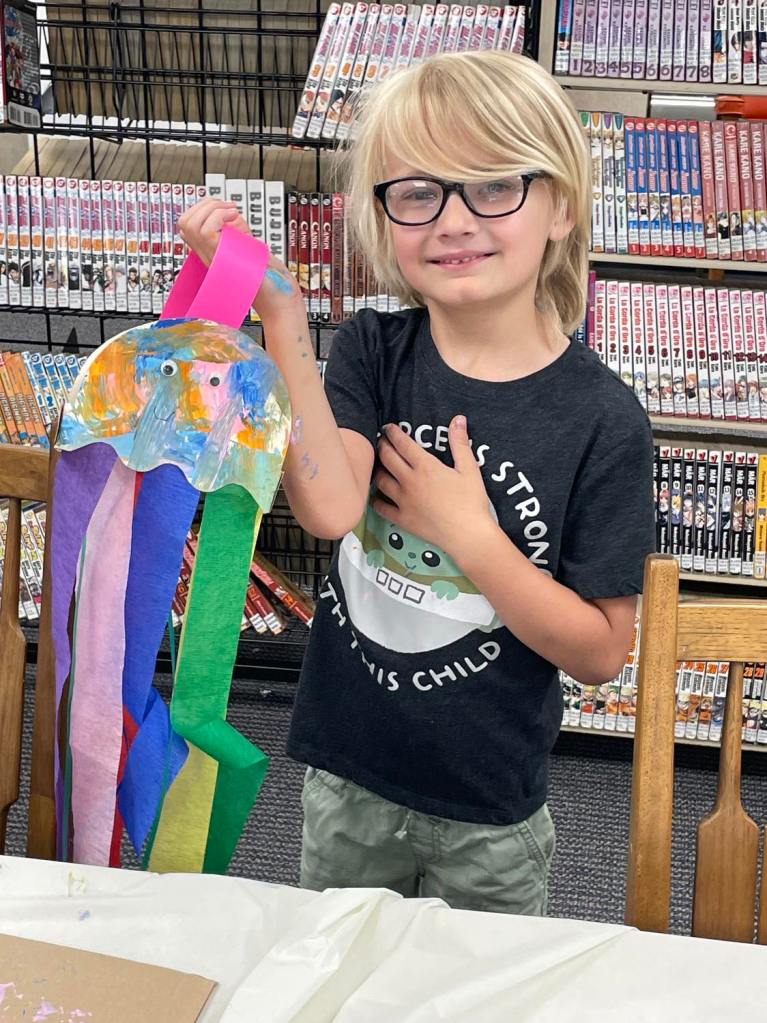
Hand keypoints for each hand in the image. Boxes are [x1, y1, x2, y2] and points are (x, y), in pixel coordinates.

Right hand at [178, 199, 303, 321]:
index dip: (199, 209)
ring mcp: (211, 256)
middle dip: (203, 204)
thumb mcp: (243, 241)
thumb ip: (232, 227)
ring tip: (231, 210)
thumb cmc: (265, 270)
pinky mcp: (221, 255)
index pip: (186, 227)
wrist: (275, 290)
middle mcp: (206, 255)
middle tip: (226, 206)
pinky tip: (235, 215)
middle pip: (183, 223)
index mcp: (209, 251)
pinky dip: (219, 213)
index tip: (220, 206)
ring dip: (211, 207)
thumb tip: (226, 209)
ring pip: (189, 223)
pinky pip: (205, 229)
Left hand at [372, 417, 496, 559]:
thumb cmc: (472, 502)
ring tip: (378, 465)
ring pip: (381, 480)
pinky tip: (377, 496)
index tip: (388, 428)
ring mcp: (403, 501)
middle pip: (387, 458)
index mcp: (425, 467)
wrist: (467, 535)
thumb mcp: (470, 469)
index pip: (402, 444)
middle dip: (382, 447)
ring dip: (377, 470)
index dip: (393, 433)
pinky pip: (382, 507)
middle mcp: (409, 481)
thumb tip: (458, 419)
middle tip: (381, 442)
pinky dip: (377, 499)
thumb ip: (460, 443)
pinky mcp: (402, 519)